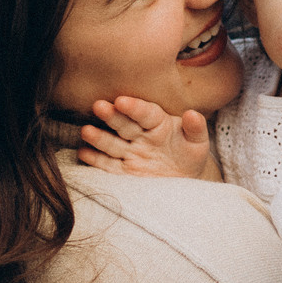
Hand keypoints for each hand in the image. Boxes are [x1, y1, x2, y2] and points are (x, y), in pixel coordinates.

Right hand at [76, 96, 214, 179]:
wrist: (183, 181)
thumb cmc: (190, 155)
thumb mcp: (198, 143)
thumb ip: (196, 128)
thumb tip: (193, 114)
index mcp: (158, 123)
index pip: (146, 113)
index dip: (135, 107)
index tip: (122, 101)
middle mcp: (139, 135)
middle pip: (124, 125)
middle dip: (112, 116)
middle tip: (99, 106)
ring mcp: (129, 153)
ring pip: (112, 144)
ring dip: (98, 137)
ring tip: (86, 131)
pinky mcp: (123, 172)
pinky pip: (107, 165)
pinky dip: (95, 159)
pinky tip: (84, 153)